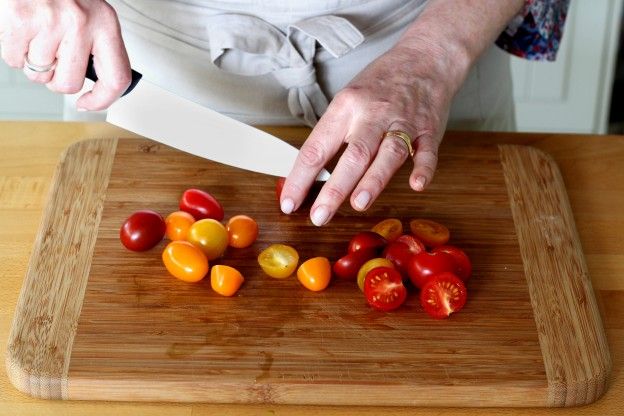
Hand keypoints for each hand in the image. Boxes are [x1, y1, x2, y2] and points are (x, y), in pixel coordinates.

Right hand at [0, 0, 130, 109]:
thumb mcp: (90, 15)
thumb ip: (96, 47)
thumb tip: (96, 86)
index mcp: (105, 23)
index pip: (117, 78)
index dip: (103, 100)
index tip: (88, 102)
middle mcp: (81, 22)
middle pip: (69, 84)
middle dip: (56, 79)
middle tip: (52, 58)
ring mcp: (50, 22)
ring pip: (39, 74)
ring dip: (34, 62)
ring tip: (37, 36)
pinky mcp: (20, 21)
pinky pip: (14, 61)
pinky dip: (14, 52)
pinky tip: (22, 32)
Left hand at [280, 44, 454, 225]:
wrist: (424, 58)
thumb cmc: (380, 84)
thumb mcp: (347, 100)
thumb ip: (334, 135)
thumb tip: (310, 173)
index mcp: (345, 107)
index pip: (316, 148)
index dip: (300, 178)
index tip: (289, 203)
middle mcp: (372, 114)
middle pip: (352, 154)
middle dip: (334, 188)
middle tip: (319, 217)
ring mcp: (403, 122)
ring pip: (388, 153)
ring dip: (374, 179)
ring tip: (358, 203)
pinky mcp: (429, 129)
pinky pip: (427, 151)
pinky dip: (423, 168)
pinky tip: (416, 184)